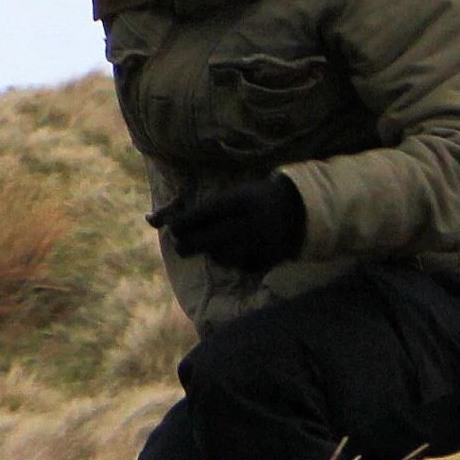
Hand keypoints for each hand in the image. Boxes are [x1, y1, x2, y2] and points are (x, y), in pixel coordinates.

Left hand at [152, 176, 306, 272]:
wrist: (303, 211)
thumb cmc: (258, 199)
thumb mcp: (237, 194)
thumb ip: (206, 208)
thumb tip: (156, 219)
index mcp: (245, 200)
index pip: (208, 213)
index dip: (187, 223)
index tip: (173, 229)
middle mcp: (254, 222)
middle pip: (212, 238)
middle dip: (190, 244)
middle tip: (179, 246)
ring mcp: (263, 243)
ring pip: (225, 256)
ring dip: (213, 253)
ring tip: (213, 245)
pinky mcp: (269, 259)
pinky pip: (241, 265)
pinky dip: (233, 260)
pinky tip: (236, 250)